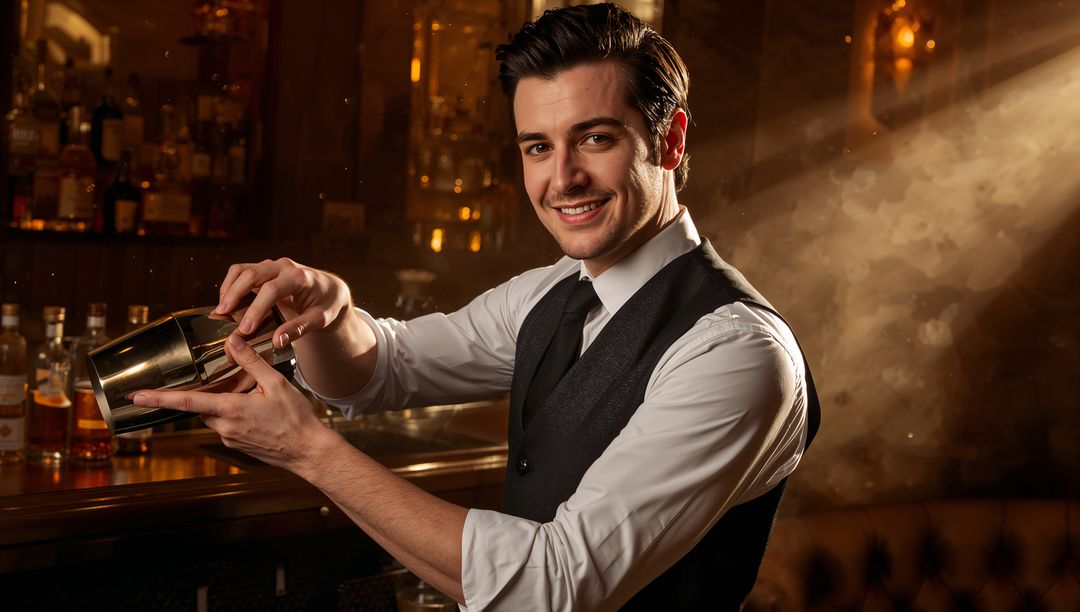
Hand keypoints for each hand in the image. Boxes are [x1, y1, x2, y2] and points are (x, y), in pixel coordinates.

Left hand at [133, 333, 330, 470]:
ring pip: (216, 414)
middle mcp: (224, 427)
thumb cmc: (296, 419)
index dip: (159, 398)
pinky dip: (237, 414)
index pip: (186, 402)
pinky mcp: (238, 445)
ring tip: (259, 399)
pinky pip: (228, 424)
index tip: (136, 396)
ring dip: (228, 403)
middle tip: (239, 384)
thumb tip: (232, 341)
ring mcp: (230, 438)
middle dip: (212, 392)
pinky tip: (261, 412)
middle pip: (203, 405)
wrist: (309, 452)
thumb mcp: (276, 383)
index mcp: (230, 409)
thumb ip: (251, 361)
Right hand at [216, 258, 351, 349]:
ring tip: (221, 310)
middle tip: (222, 315)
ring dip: (229, 288)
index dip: (256, 309)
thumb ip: (298, 329)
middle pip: (252, 274)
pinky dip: (231, 285)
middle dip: (234, 294)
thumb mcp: (320, 319)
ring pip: (243, 269)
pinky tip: (227, 303)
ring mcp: (273, 266)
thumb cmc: (326, 304)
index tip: (245, 329)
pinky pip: (242, 272)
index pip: (271, 290)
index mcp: (299, 277)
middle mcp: (284, 267)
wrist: (331, 289)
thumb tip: (277, 341)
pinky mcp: (265, 269)